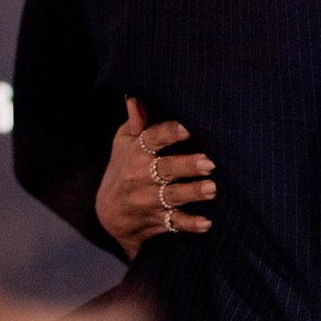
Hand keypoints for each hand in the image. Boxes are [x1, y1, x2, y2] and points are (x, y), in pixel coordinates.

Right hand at [94, 97, 216, 259]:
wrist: (108, 215)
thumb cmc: (124, 167)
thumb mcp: (124, 142)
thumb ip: (136, 121)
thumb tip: (134, 96)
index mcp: (136, 152)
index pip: (153, 138)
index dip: (171, 132)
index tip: (189, 127)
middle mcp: (141, 177)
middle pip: (166, 169)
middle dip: (187, 165)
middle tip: (210, 162)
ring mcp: (148, 201)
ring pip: (172, 196)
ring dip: (192, 193)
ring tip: (212, 189)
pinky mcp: (156, 221)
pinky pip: (174, 224)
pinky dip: (189, 224)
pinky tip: (206, 223)